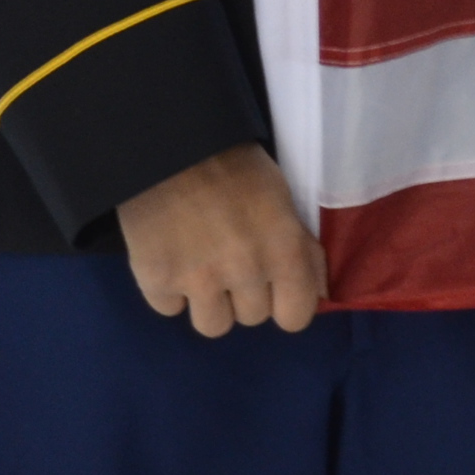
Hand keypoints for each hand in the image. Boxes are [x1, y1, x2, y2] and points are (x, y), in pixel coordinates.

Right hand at [117, 143, 324, 337]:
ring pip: (213, 325)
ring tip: (204, 269)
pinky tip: (173, 258)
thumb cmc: (239, 169)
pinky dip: (170, 291)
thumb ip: (302, 250)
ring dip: (210, 303)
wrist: (172, 150)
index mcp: (284, 250)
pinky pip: (170, 309)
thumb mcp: (284, 202)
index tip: (277, 292)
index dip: (288, 306)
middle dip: (247, 296)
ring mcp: (198, 281)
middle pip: (252, 319)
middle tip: (235, 263)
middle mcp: (245, 272)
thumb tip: (318, 293)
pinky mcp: (156, 282)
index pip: (296, 317)